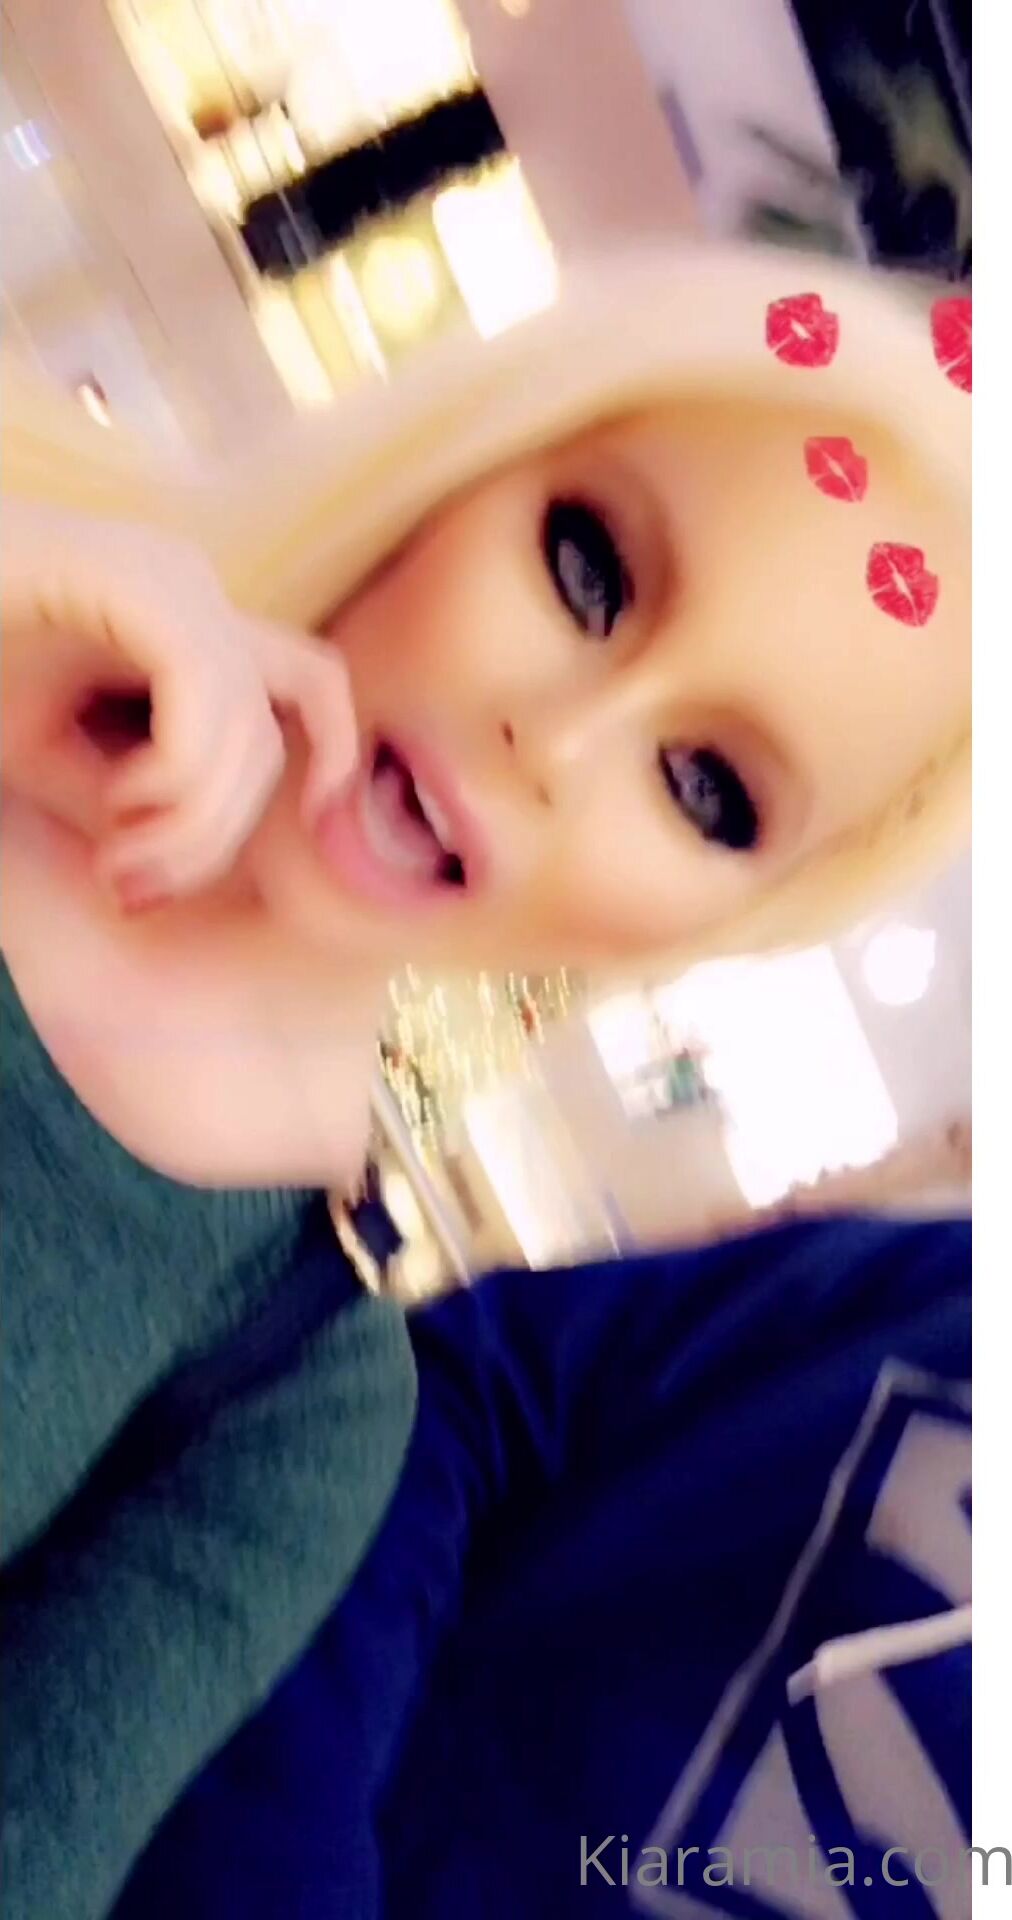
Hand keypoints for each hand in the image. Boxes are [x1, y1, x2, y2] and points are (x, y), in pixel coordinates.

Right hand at [2, 502, 356, 904]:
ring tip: (115, 846)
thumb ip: (138, 800)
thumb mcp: (55, 758)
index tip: (304, 816)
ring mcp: (164, 578)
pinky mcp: (131, 580)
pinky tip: (120, 796)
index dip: (334, 754)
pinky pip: (202, 689)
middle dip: (216, 836)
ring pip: (245, 728)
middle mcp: (188, 588)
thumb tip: (185, 865)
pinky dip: (177, 769)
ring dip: (192, 821)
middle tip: (133, 882)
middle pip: (268, 737)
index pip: (308, 684)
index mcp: (184, 618)